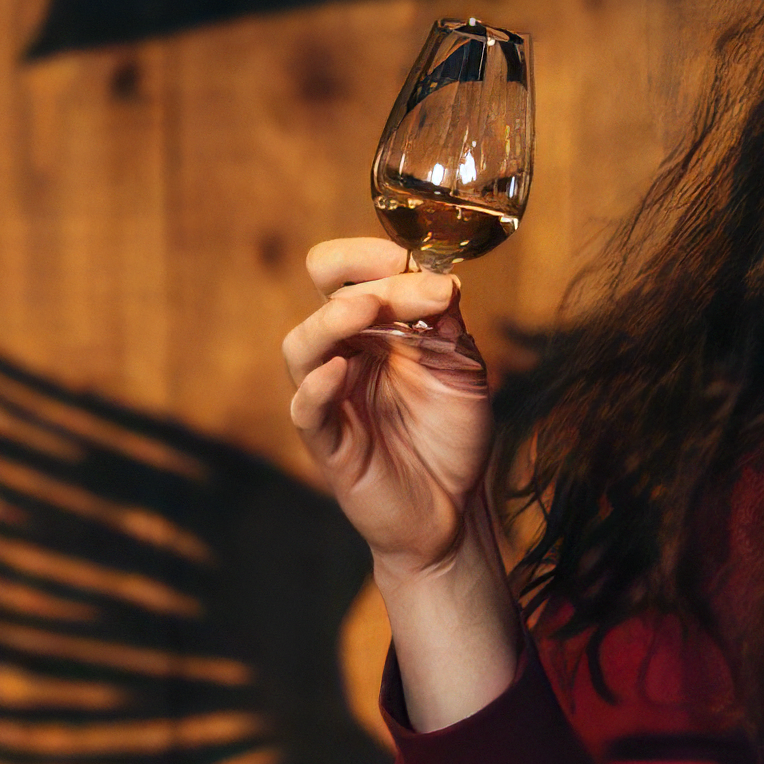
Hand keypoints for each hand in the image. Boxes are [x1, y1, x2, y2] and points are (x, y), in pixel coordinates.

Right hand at [282, 237, 497, 575]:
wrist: (453, 508)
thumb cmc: (450, 434)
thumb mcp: (462, 367)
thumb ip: (447, 323)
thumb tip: (441, 277)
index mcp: (373, 330)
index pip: (345, 274)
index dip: (366, 255)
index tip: (405, 255)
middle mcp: (345, 355)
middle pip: (327, 298)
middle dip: (364, 280)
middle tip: (402, 277)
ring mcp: (332, 396)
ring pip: (302, 347)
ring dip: (332, 322)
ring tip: (365, 309)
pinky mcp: (328, 442)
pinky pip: (306, 409)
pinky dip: (317, 386)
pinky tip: (339, 370)